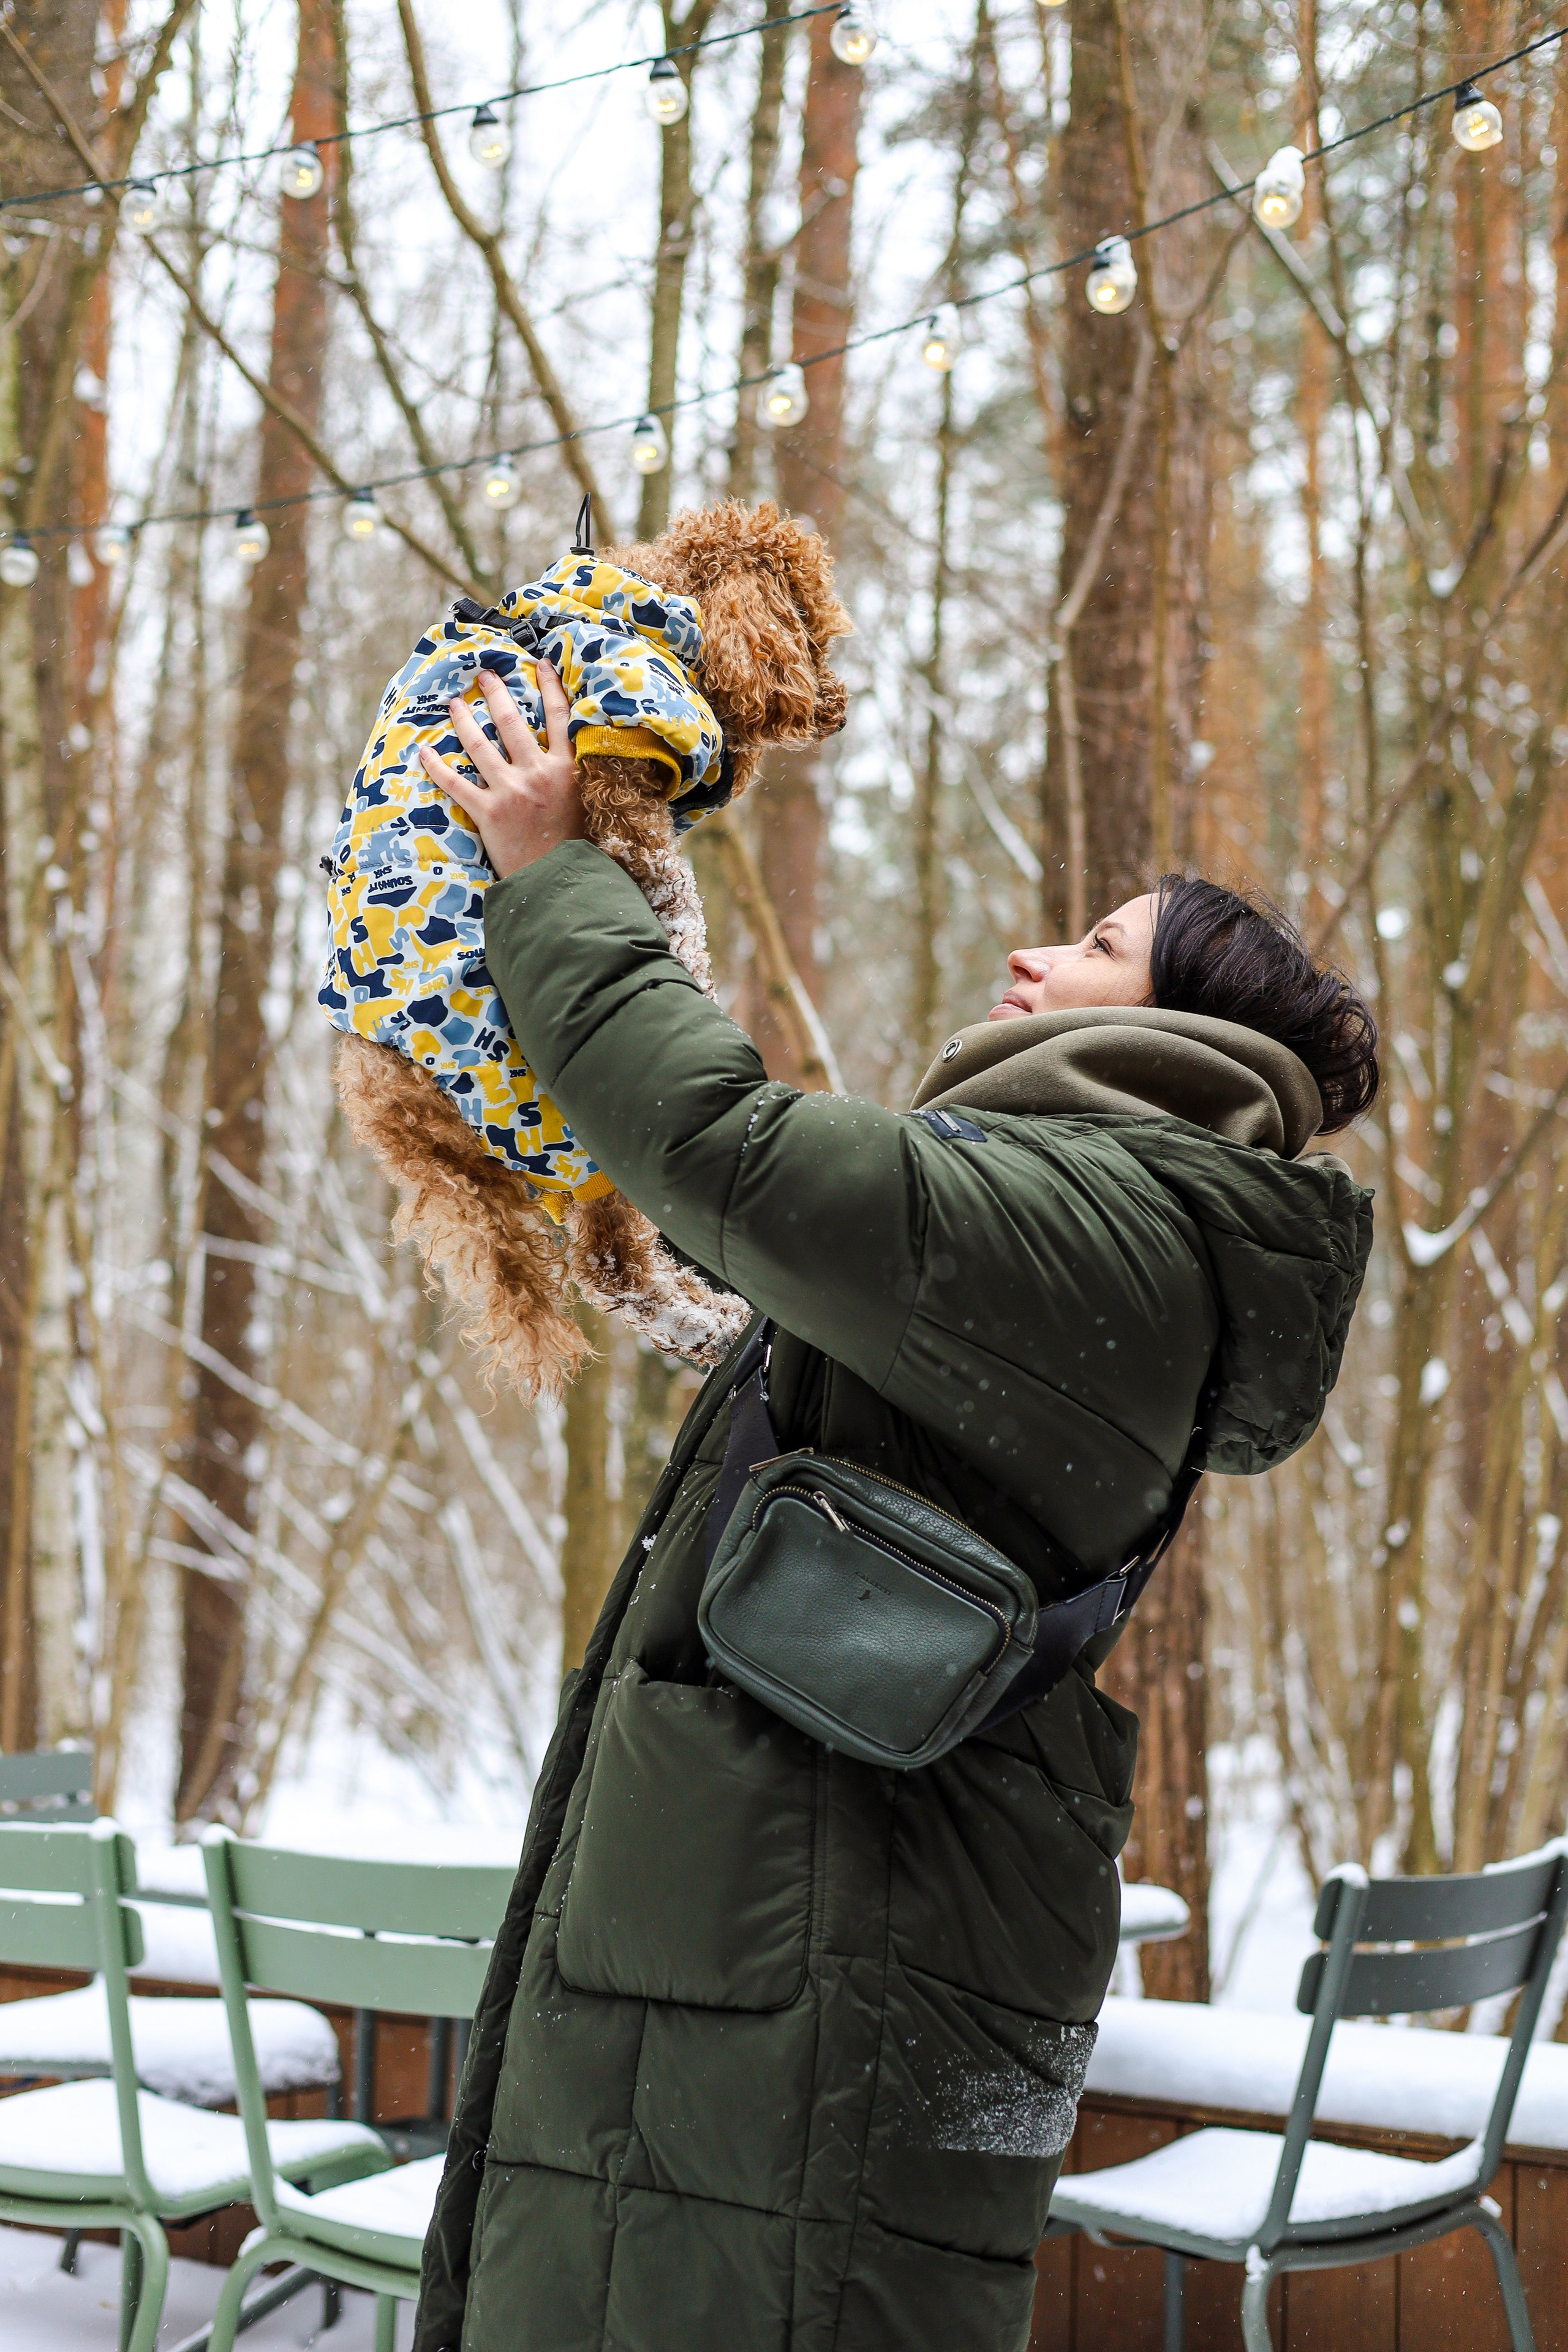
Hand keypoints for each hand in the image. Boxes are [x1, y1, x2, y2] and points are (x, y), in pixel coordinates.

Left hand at [419, 659, 586, 877]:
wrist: (562, 884)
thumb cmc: (578, 847)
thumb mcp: (588, 803)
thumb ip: (578, 776)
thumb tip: (573, 752)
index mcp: (568, 769)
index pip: (559, 716)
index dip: (550, 686)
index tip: (540, 664)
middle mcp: (538, 773)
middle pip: (513, 721)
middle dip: (496, 693)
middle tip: (484, 675)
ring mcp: (511, 792)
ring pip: (480, 745)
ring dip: (464, 720)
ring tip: (454, 703)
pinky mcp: (489, 814)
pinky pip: (456, 784)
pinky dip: (437, 767)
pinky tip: (424, 752)